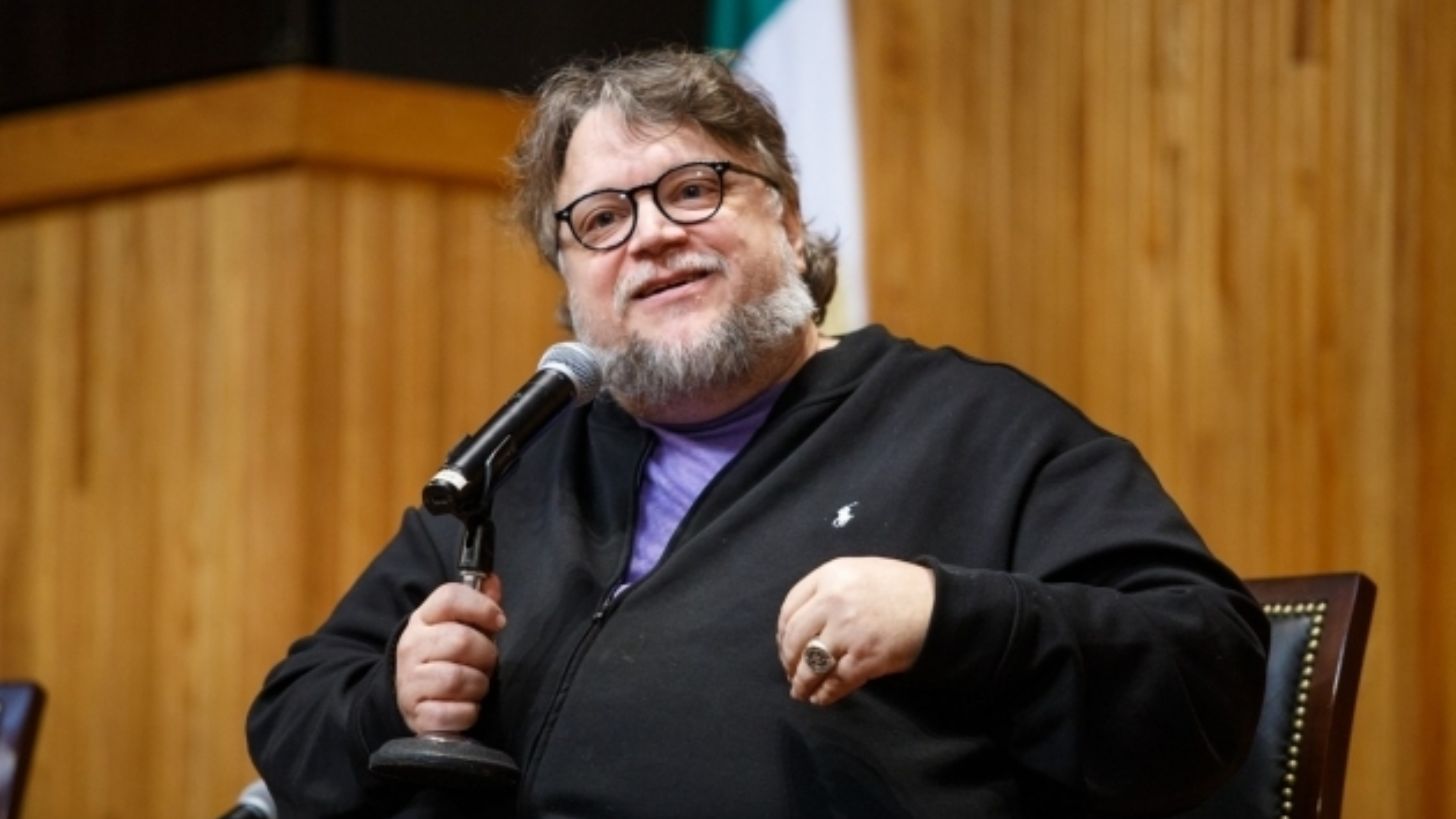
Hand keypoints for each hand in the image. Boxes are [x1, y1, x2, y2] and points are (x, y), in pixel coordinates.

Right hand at [395, 576, 505, 733]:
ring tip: (477, 685)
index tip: (499, 621)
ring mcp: (409, 681)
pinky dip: (468, 713)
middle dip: (486, 654)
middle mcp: (412, 646)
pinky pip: (451, 713)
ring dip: (478, 685)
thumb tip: (492, 581)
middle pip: (460, 640)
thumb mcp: (459, 625)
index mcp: (423, 618)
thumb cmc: (446, 655)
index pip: (449, 597)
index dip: (480, 606)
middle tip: (487, 663)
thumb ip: (479, 604)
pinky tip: (467, 706)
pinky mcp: (416, 713)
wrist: (411, 695)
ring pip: (456, 679)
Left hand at [776, 557, 934, 705]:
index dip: (783, 633)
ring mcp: (848, 630)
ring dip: (802, 682)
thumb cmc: (900, 588)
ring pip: (811, 664)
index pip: (790, 607)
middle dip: (788, 660)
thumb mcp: (859, 573)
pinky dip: (824, 694)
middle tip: (791, 671)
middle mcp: (833, 601)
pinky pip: (835, 681)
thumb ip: (829, 590)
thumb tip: (802, 622)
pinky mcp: (864, 658)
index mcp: (830, 575)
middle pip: (795, 638)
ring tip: (800, 691)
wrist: (938, 606)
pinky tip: (820, 698)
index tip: (785, 645)